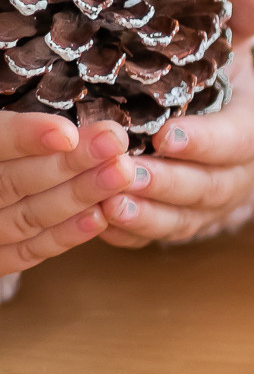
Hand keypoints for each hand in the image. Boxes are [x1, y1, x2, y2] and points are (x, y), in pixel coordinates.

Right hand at [0, 114, 137, 274]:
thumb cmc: (0, 150)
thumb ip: (12, 129)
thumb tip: (65, 121)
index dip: (24, 137)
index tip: (68, 132)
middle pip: (13, 182)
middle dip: (67, 164)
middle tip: (115, 144)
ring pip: (26, 217)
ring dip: (77, 196)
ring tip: (121, 174)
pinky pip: (26, 251)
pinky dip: (63, 236)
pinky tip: (99, 217)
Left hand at [102, 0, 253, 245]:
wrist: (204, 121)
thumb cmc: (208, 79)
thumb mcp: (224, 47)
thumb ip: (239, 20)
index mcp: (250, 130)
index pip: (237, 140)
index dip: (205, 142)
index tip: (167, 135)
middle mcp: (235, 176)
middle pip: (209, 188)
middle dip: (168, 183)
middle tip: (126, 173)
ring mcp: (207, 206)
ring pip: (184, 219)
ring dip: (148, 215)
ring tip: (109, 204)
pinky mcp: (177, 224)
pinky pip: (155, 237)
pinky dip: (130, 235)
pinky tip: (100, 225)